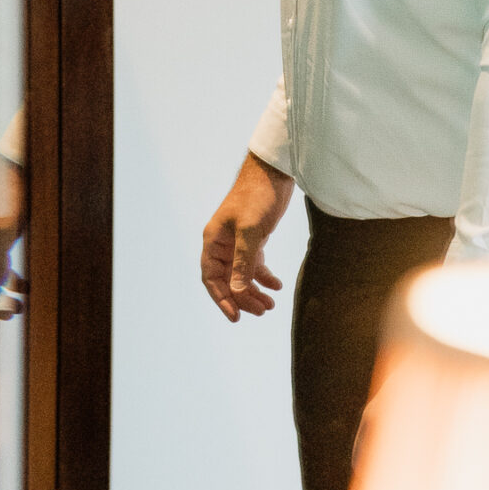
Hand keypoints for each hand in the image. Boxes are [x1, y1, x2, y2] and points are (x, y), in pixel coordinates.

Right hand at [202, 152, 294, 322]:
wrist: (274, 172)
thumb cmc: (257, 196)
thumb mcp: (250, 231)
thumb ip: (243, 262)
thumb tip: (236, 292)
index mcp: (213, 240)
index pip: (211, 277)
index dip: (222, 299)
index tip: (236, 317)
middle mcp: (222, 244)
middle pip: (228, 280)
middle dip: (243, 298)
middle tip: (262, 311)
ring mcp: (237, 242)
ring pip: (241, 275)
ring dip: (254, 291)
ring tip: (270, 305)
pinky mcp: (254, 239)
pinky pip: (254, 265)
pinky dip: (265, 277)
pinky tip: (277, 286)